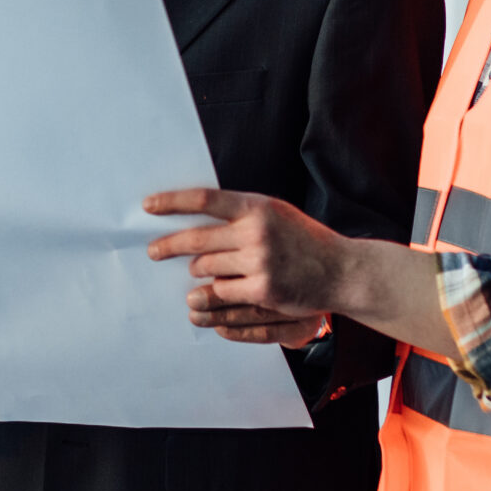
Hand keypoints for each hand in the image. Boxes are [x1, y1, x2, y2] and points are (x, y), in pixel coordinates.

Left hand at [145, 187, 354, 342]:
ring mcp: (259, 262)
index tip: (148, 206)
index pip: (204, 199)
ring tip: (198, 270)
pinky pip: (222, 291)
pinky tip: (216, 289)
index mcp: (257, 206)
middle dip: (169, 245)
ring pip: (206, 267)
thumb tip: (198, 215)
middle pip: (197, 238)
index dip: (172, 202)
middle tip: (153, 251)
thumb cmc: (304, 240)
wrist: (341, 271)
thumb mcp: (275, 213)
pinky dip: (216, 290)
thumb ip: (241, 212)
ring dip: (198, 270)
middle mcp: (256, 231)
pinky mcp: (262, 290)